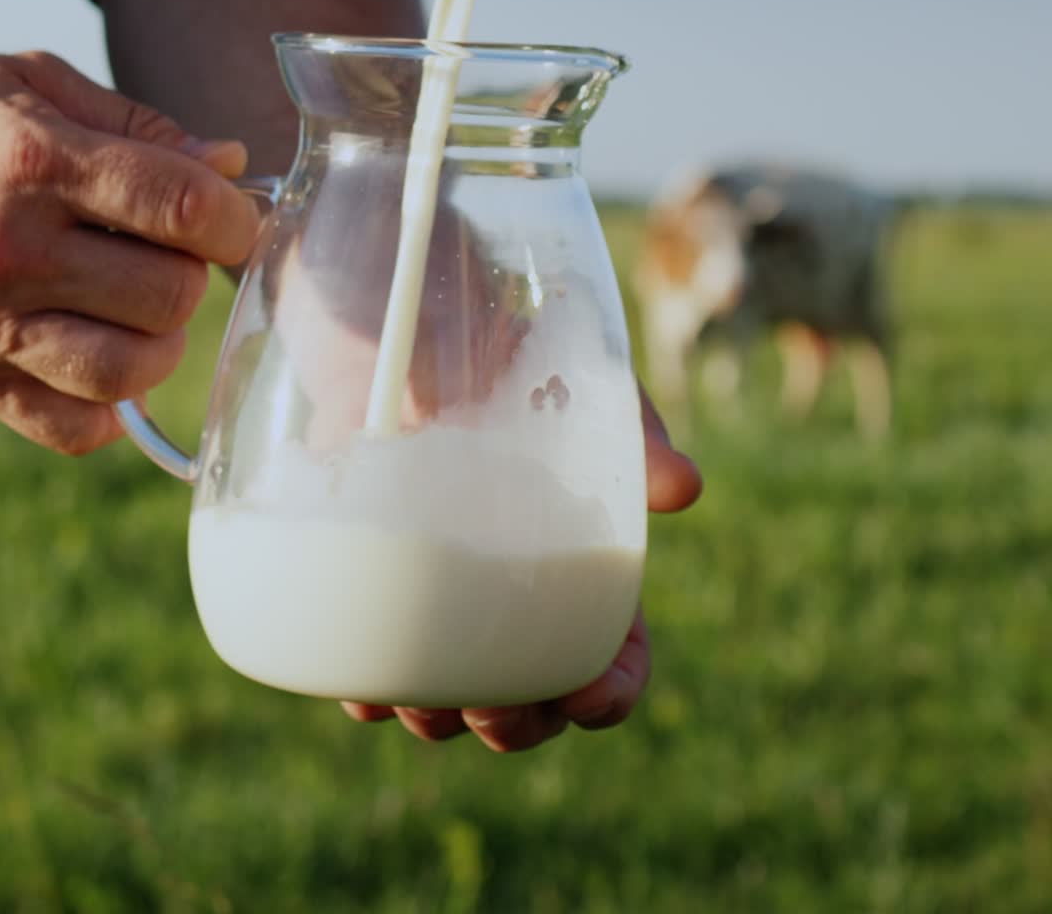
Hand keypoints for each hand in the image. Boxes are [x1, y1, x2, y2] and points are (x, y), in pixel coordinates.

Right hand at [0, 51, 261, 452]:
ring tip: (130, 302)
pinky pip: (78, 427)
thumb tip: (229, 166)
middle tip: (160, 252)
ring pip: (133, 370)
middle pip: (170, 295)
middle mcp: (9, 251)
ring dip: (156, 340)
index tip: (232, 217)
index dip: (236, 218)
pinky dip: (107, 404)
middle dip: (188, 273)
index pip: (186, 209)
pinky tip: (95, 349)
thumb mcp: (31, 86)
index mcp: (34, 164)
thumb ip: (138, 128)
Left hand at [342, 385, 701, 751]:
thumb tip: (684, 490)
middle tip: (498, 708)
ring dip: (439, 718)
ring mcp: (438, 594)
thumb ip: (636, 437)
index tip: (592, 698)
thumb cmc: (511, 359)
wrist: (405, 326)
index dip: (609, 692)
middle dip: (517, 725)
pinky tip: (369, 680)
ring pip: (442, 701)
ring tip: (429, 693)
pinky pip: (367, 664)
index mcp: (580, 563)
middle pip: (527, 701)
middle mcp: (512, 593)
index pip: (612, 655)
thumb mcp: (585, 388)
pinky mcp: (372, 584)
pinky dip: (369, 687)